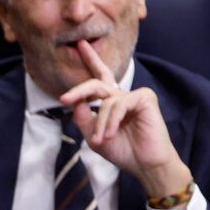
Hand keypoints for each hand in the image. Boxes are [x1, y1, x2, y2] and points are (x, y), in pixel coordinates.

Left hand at [59, 38, 190, 196]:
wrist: (145, 165)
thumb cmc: (123, 151)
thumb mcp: (93, 136)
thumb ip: (82, 118)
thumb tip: (74, 101)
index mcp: (111, 102)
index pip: (98, 77)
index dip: (90, 60)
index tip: (80, 44)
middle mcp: (123, 95)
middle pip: (97, 83)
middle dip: (80, 90)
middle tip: (64, 98)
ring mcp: (135, 96)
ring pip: (106, 101)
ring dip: (100, 123)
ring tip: (100, 139)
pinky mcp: (145, 98)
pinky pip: (119, 104)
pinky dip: (111, 121)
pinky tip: (110, 134)